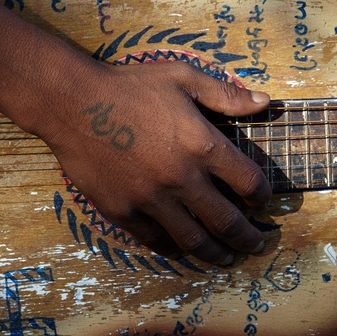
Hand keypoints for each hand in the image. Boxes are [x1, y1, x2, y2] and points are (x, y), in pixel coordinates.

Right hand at [35, 60, 271, 264]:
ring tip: (227, 258)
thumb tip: (264, 102)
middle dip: (248, 238)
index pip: (249, 183)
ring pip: (194, 240)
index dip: (263, 197)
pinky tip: (182, 248)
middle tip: (256, 244)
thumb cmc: (128, 86)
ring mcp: (151, 199)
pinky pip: (155, 240)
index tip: (263, 202)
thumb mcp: (182, 77)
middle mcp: (181, 178)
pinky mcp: (123, 211)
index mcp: (202, 144)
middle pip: (227, 222)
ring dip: (216, 254)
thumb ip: (225, 94)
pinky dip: (174, 248)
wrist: (72, 103)